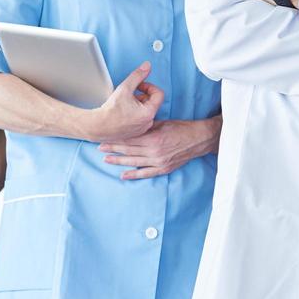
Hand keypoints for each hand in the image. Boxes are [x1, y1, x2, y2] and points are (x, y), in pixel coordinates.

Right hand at [87, 62, 163, 142]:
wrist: (98, 126)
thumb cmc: (110, 110)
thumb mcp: (125, 87)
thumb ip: (138, 75)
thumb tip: (147, 66)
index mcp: (148, 113)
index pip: (159, 94)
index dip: (149, 86)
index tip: (138, 86)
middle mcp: (148, 123)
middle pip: (152, 102)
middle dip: (142, 95)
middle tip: (129, 94)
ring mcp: (142, 129)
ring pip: (145, 111)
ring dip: (138, 104)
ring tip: (125, 103)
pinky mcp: (136, 133)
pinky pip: (140, 119)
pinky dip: (134, 113)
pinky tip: (123, 112)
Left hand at [100, 117, 221, 178]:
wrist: (198, 139)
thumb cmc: (181, 128)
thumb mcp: (162, 123)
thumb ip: (146, 127)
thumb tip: (131, 127)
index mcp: (153, 139)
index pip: (129, 140)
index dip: (116, 140)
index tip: (105, 139)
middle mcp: (154, 152)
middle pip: (129, 150)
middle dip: (113, 149)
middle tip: (100, 149)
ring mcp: (158, 162)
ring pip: (134, 162)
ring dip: (119, 161)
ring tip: (107, 160)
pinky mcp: (163, 168)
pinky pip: (146, 173)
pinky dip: (134, 175)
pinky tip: (124, 175)